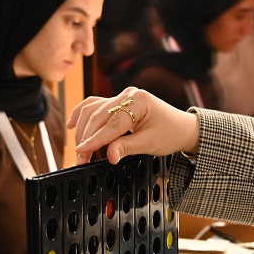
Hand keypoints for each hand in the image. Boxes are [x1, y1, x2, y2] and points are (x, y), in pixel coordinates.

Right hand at [69, 87, 200, 164]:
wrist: (181, 127)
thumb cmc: (170, 133)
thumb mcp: (150, 143)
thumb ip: (127, 147)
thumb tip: (109, 156)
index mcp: (139, 101)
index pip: (112, 123)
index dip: (95, 139)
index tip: (82, 152)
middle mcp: (128, 95)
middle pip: (98, 115)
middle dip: (87, 138)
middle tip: (81, 159)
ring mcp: (121, 97)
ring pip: (92, 109)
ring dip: (82, 129)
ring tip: (79, 150)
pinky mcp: (117, 102)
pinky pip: (94, 106)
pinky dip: (82, 115)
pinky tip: (72, 125)